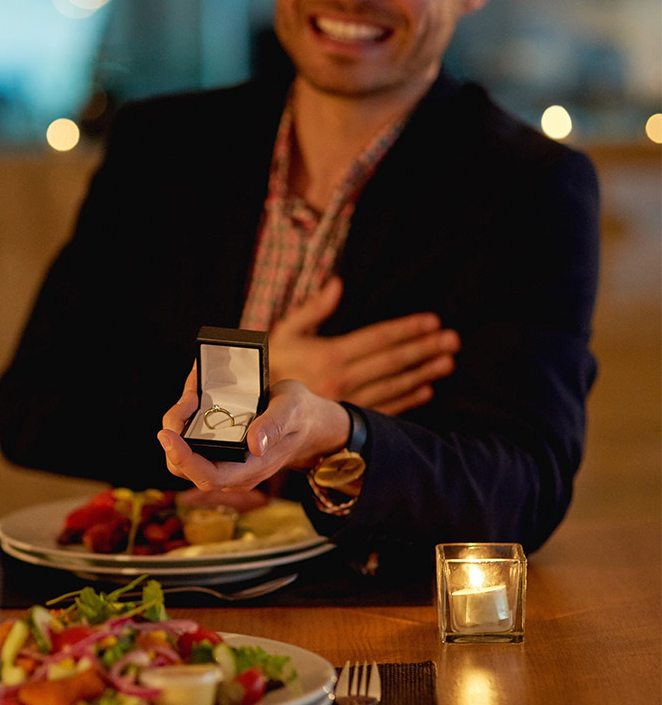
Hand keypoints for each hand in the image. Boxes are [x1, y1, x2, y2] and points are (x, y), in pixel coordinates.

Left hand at [158, 370, 347, 491]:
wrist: (309, 423)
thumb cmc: (301, 415)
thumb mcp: (292, 410)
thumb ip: (275, 425)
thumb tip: (255, 445)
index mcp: (250, 469)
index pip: (208, 476)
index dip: (183, 459)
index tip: (167, 434)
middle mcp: (233, 472)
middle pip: (186, 469)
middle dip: (174, 438)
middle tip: (184, 402)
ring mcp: (225, 464)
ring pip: (184, 458)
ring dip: (178, 427)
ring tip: (190, 395)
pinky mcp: (219, 452)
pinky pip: (192, 443)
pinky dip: (186, 420)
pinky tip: (194, 395)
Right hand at [269, 277, 459, 414]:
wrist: (253, 409)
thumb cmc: (270, 365)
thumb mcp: (285, 332)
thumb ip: (313, 309)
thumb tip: (337, 284)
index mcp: (329, 355)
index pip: (378, 338)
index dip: (407, 329)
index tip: (432, 321)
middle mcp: (342, 379)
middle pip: (393, 362)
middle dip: (425, 349)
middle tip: (452, 340)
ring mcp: (346, 402)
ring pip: (394, 386)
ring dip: (423, 373)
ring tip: (447, 362)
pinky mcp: (346, 420)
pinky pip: (384, 410)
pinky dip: (407, 400)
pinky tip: (425, 390)